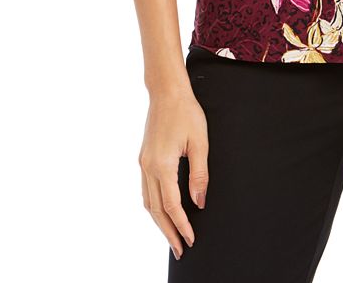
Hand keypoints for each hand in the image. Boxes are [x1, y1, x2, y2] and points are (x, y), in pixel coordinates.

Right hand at [138, 87, 208, 259]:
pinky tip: (161, 212)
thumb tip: (199, 202)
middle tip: (180, 250)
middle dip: (168, 232)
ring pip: (147, 202)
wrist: (166, 92)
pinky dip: (153, 206)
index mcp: (162, 165)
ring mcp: (143, 163)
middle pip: (155, 210)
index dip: (182, 225)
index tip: (191, 239)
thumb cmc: (186, 113)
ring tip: (171, 236)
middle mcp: (148, 167)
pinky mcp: (143, 158)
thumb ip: (199, 174)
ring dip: (159, 222)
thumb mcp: (200, 142)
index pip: (172, 205)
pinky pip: (145, 190)